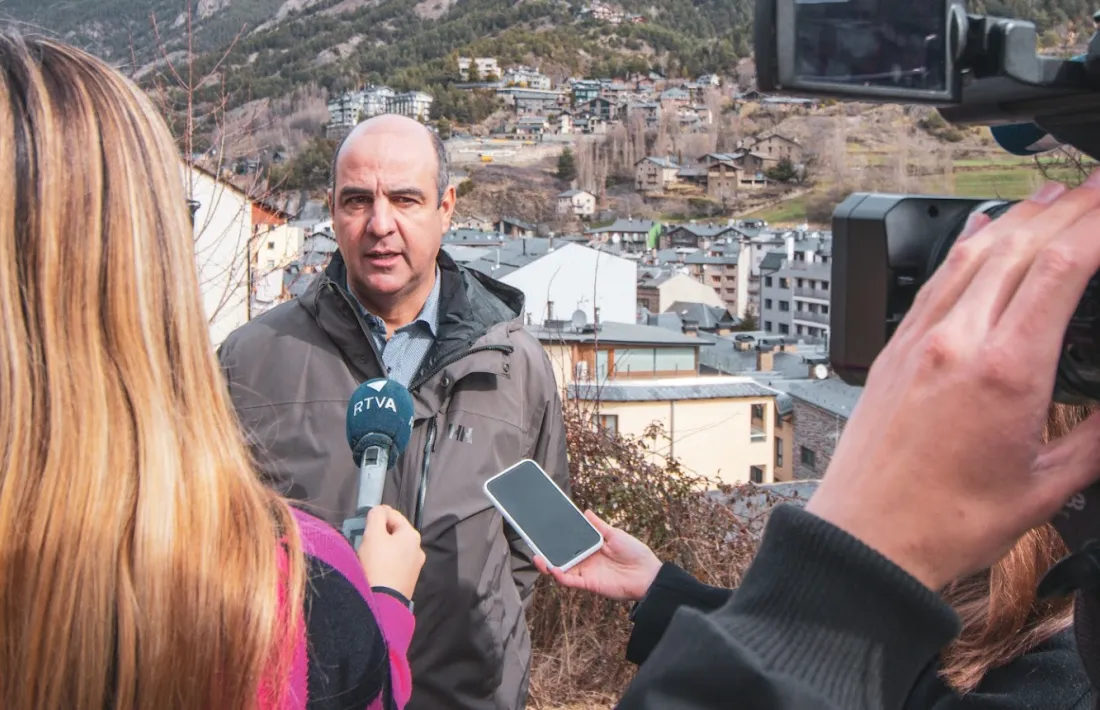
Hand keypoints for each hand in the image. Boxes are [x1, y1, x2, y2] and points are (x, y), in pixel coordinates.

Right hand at [357, 505, 424, 599]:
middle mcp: (417, 550)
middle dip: (376, 534)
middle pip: (393, 533)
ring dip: (379, 549)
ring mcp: (414, 567)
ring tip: (364, 555)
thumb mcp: (373, 535)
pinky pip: (393, 565)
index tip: (361, 523)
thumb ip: (376, 516)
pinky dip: (382, 563)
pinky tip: (372, 569)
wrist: (382, 603)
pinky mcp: (406, 581)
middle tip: (361, 540)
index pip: (393, 515)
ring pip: (393, 550)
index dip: (376, 515)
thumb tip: (379, 510)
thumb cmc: (377, 564)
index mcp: (412, 535)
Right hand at [533, 510, 661, 600]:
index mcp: (589, 547)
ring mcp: (585, 572)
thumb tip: (585, 511)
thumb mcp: (614, 534)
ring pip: (561, 569)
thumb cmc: (634, 552)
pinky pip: (571, 581)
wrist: (648, 574)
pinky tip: (553, 569)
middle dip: (546, 551)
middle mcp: (584, 560)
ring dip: (548, 565)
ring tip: (537, 558)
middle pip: (560, 556)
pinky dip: (560, 576)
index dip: (555, 538)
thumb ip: (598, 526)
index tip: (542, 529)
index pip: (568, 542)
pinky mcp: (589, 583)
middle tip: (533, 543)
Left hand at [807, 177, 1099, 591]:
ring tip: (1054, 196)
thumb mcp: (1049, 485)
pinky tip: (983, 230)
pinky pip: (934, 278)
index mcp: (1003, 371)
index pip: (1061, 266)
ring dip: (1018, 216)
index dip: (1097, 223)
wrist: (867, 537)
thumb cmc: (945, 521)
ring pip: (972, 253)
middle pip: (1018, 244)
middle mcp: (955, 342)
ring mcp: (917, 340)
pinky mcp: (894, 349)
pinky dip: (966, 244)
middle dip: (1068, 206)